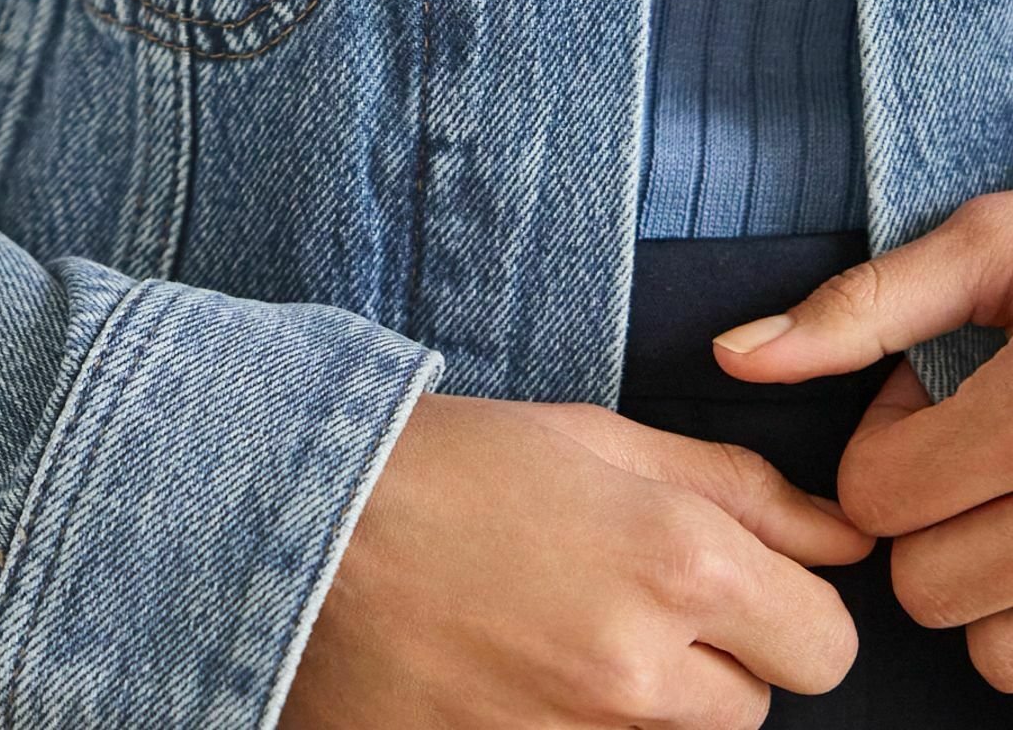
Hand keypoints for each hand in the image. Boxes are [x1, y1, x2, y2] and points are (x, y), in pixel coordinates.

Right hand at [280, 390, 866, 728]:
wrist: (300, 530)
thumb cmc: (447, 464)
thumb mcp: (594, 439)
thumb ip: (735, 489)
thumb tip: (840, 536)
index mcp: (677, 563)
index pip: (826, 643)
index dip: (787, 608)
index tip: (732, 581)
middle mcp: (643, 670)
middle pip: (756, 709)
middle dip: (712, 659)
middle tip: (622, 594)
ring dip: (645, 701)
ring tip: (557, 628)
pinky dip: (575, 726)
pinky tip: (518, 672)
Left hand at [712, 191, 1012, 690]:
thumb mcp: (987, 250)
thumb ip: (861, 307)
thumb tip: (734, 355)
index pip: (879, 494)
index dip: (888, 441)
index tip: (932, 399)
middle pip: (925, 584)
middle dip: (928, 518)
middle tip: (973, 452)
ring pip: (990, 647)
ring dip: (981, 580)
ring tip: (1009, 494)